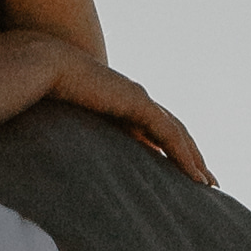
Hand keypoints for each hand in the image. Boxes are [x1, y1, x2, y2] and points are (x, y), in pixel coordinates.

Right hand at [36, 42, 209, 181]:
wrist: (44, 65)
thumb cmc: (44, 92)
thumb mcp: (69, 123)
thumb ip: (80, 138)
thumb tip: (67, 166)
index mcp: (120, 104)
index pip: (155, 130)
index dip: (170, 151)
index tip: (179, 174)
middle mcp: (135, 99)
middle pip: (174, 132)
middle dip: (192, 157)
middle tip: (207, 183)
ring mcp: (139, 99)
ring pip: (178, 134)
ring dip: (194, 160)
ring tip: (206, 185)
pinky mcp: (138, 103)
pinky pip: (169, 133)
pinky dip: (183, 155)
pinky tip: (193, 175)